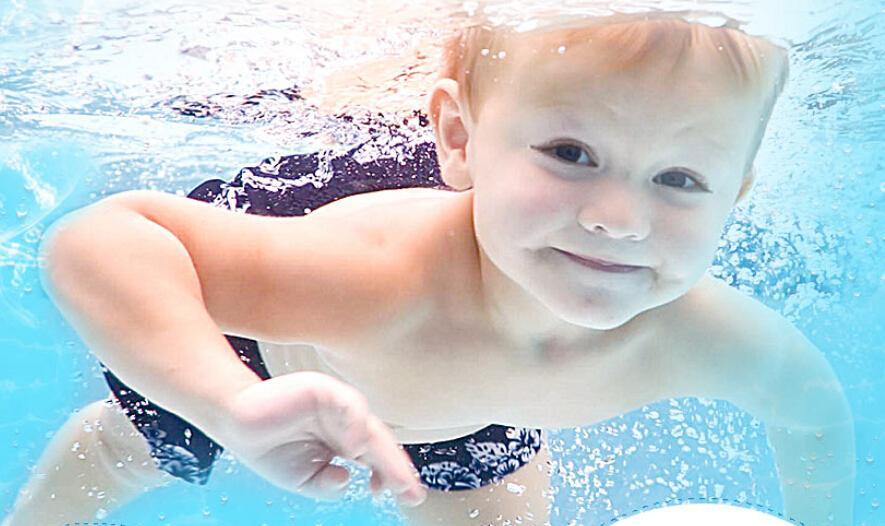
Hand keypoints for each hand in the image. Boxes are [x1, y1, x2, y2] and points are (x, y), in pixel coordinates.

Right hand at [214, 371, 426, 505]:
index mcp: (344, 440)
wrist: (234, 420)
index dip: (392, 475)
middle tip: (412, 492)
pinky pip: (347, 404)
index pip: (377, 457)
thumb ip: (326, 484)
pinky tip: (354, 448)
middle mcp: (346, 421)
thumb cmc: (269, 446)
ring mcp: (336, 403)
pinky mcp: (323, 388)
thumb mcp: (303, 477)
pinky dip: (354, 424)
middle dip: (397, 468)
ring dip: (382, 454)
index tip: (408, 497)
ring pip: (369, 426)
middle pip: (380, 443)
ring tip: (389, 480)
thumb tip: (346, 481)